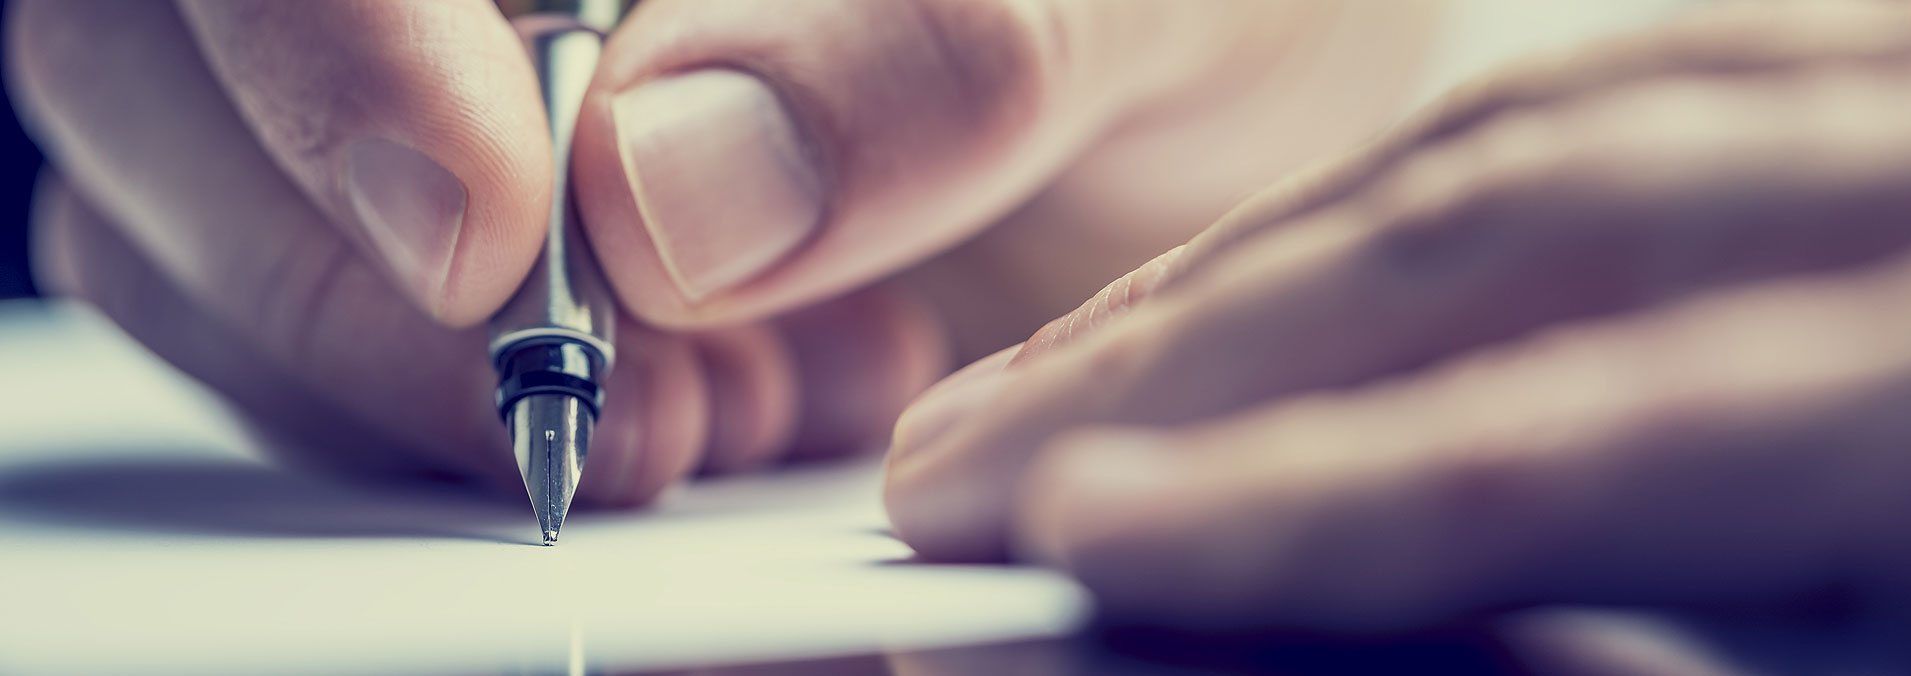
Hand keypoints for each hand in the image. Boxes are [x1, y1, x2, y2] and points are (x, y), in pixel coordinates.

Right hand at [9, 0, 1434, 501]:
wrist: (1209, 84)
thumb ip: (947, 46)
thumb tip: (661, 193)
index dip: (328, 54)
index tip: (489, 248)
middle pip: (157, 57)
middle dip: (369, 281)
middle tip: (657, 415)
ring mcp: (417, 62)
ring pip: (201, 214)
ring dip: (424, 379)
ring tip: (738, 418)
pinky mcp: (436, 205)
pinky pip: (313, 322)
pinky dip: (468, 420)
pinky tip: (717, 409)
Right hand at [884, 0, 1910, 633]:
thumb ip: (1670, 639)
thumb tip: (1366, 613)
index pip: (1599, 431)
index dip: (1315, 500)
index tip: (1087, 541)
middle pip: (1526, 223)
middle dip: (1218, 358)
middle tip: (977, 469)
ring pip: (1556, 123)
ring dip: (1287, 255)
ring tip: (1092, 377)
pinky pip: (1668, 69)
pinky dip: (1458, 171)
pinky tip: (1340, 245)